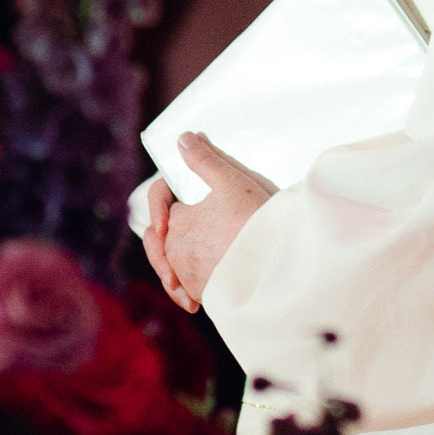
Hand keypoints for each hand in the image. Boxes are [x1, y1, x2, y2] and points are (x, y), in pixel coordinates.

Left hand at [140, 133, 274, 313]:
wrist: (277, 270)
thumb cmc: (253, 223)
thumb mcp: (231, 182)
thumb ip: (204, 159)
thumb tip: (184, 139)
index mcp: (175, 223)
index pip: (158, 199)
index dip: (166, 189)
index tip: (183, 189)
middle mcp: (174, 253)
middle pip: (156, 237)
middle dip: (163, 228)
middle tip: (176, 221)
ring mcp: (187, 277)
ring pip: (169, 263)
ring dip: (175, 257)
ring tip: (194, 247)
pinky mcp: (203, 295)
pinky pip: (185, 287)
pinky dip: (188, 282)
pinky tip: (202, 277)